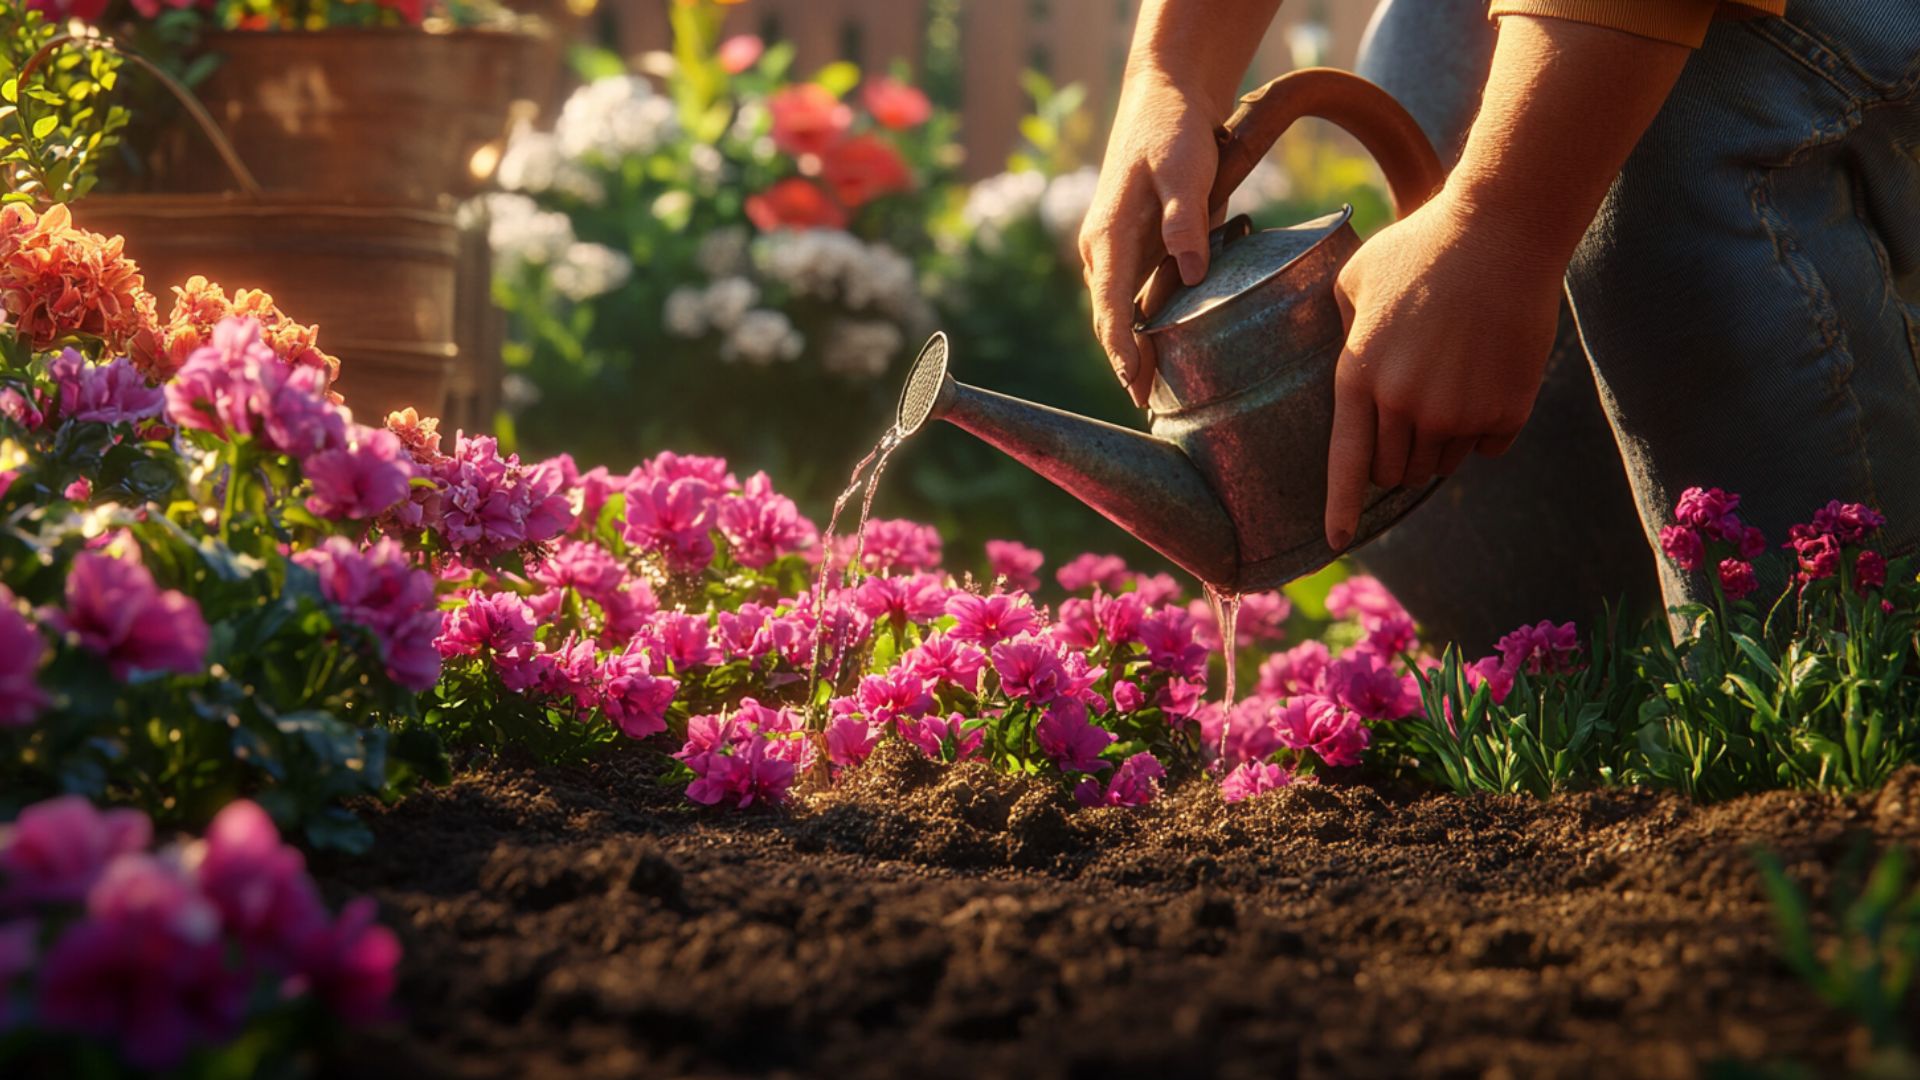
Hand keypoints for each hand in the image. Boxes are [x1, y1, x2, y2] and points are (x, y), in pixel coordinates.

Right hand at [1077, 72, 1223, 407]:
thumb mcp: (1183, 168)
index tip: (1135, 384)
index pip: (1108, 307)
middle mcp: (1104, 251)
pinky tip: (1171, 352)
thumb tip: (1192, 274)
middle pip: (1110, 320)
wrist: (1165, 99)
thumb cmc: (1172, 130)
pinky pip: (1138, 297)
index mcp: (1107, 236)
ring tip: (1159, 393)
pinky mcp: (1138, 249)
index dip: (1121, 350)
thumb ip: (1185, 220)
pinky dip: (1150, 327)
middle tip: (1149, 407)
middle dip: (1127, 364)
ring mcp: (1118, 252)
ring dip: (1137, 350)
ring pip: (1122, 312)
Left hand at [1323, 189, 1564, 549]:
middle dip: (1400, 454)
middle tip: (1415, 408)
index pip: (1345, 461)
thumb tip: (1345, 358)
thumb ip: (1342, 327)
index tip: (1336, 541)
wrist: (1503, 232)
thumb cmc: (1423, 246)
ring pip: (1443, 462)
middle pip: (1396, 471)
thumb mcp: (1357, 278)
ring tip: (1453, 377)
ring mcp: (1457, 411)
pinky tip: (1490, 376)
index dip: (1340, 506)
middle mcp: (1405, 404)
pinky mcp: (1505, 409)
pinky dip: (1488, 427)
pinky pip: (1489, 447)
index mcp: (1360, 376)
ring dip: (1443, 439)